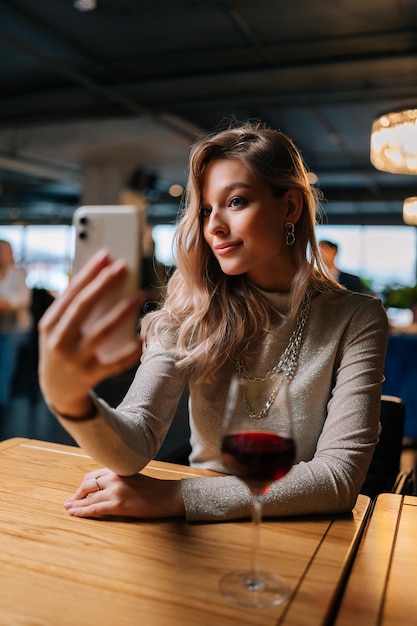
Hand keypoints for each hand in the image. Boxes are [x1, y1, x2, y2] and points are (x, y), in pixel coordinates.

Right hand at [38, 249, 142, 416]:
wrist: (57, 389)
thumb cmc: (63, 347)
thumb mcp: (59, 327)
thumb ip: (75, 304)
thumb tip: (102, 272)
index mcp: (50, 324)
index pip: (70, 293)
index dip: (88, 273)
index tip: (106, 256)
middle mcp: (59, 340)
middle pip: (83, 307)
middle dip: (104, 285)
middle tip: (123, 267)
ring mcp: (74, 359)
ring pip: (101, 332)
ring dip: (121, 312)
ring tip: (139, 295)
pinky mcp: (90, 375)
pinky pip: (114, 363)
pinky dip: (130, 351)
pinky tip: (143, 338)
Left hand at [64, 468, 185, 518]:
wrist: (167, 496)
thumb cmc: (153, 488)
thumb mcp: (133, 477)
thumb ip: (118, 478)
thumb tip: (103, 487)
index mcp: (118, 469)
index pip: (92, 475)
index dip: (82, 485)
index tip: (78, 491)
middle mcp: (114, 477)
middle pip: (87, 485)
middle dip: (76, 494)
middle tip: (69, 501)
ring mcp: (115, 491)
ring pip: (88, 498)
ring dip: (75, 504)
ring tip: (68, 509)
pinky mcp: (117, 505)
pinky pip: (94, 509)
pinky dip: (82, 512)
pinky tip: (74, 514)